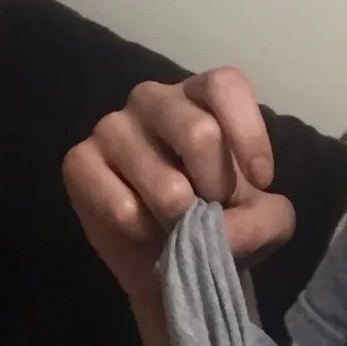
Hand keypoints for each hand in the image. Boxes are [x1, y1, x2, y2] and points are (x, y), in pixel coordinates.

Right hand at [62, 66, 293, 304]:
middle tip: (213, 207)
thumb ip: (267, 219)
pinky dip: (145, 231)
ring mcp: (111, 127)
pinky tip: (145, 230)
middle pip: (199, 133)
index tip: (262, 181)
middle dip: (217, 186)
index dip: (248, 133)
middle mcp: (153, 100)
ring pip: (163, 183)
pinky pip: (121, 207)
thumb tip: (224, 229)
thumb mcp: (266, 221)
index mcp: (200, 97)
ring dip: (182, 219)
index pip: (224, 85)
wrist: (173, 260)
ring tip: (179, 224)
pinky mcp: (79, 162)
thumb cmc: (222, 220)